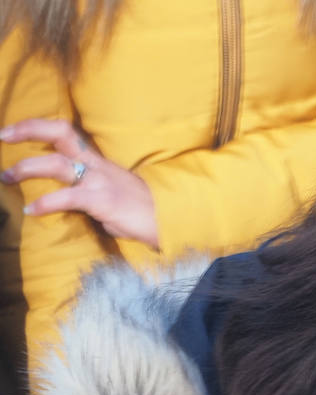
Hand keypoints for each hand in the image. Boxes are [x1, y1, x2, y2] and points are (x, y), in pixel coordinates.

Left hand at [0, 119, 159, 247]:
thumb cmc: (146, 213)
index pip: (66, 132)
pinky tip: (31, 210)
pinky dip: (45, 203)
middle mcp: (97, 166)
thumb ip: (91, 197)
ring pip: (56, 164)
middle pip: (59, 135)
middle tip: (2, 137)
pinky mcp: (103, 202)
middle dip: (27, 131)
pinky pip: (67, 198)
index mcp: (99, 162)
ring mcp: (100, 182)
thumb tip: (76, 207)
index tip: (10, 131)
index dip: (36, 126)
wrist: (172, 221)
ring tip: (7, 176)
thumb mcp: (115, 197)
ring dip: (26, 168)